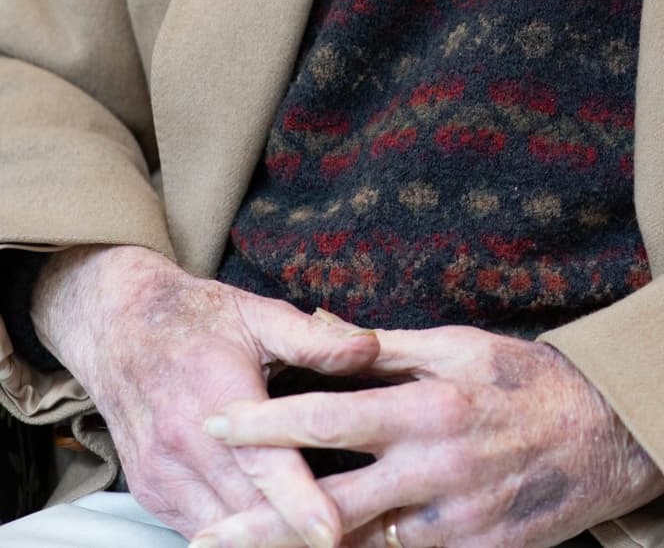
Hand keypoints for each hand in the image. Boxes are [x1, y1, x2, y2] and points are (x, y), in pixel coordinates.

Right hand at [31, 245, 379, 546]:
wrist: (120, 327)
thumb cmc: (198, 318)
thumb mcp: (259, 313)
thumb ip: (315, 338)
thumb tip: (369, 349)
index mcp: (217, 393)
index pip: (263, 463)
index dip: (299, 502)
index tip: (331, 533)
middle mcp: (183, 443)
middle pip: (246, 510)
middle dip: (295, 532)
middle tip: (354, 533)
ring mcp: (162, 474)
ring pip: (221, 532)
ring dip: (267, 541)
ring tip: (319, 540)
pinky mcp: (152, 493)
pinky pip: (199, 530)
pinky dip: (236, 539)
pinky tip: (275, 535)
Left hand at [192, 324, 663, 547]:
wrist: (606, 436)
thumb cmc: (525, 380)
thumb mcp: (459, 345)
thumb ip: (384, 345)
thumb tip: (318, 325)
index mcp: (428, 409)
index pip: (331, 418)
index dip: (269, 424)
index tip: (216, 423)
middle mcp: (434, 472)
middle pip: (331, 506)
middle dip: (261, 523)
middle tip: (202, 531)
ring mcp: (451, 525)